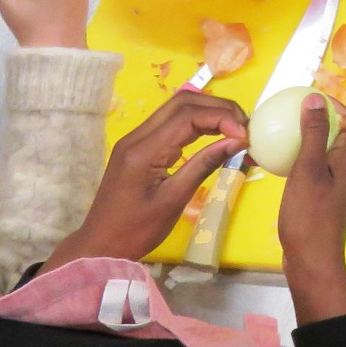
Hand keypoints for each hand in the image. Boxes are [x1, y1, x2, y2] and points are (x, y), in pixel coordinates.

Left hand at [41, 89, 249, 270]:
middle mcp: (137, 136)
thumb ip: (204, 165)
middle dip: (219, 108)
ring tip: (235, 130)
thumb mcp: (174, 200)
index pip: (187, 116)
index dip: (222, 118)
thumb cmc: (136, 230)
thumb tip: (238, 142)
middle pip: (183, 102)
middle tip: (245, 128)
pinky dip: (198, 123)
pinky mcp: (140, 146)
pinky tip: (215, 135)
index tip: (245, 136)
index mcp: (143, 150)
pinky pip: (172, 123)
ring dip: (209, 112)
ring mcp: (137, 139)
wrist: (100, 245)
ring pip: (178, 108)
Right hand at [278, 95, 345, 326]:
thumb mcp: (308, 168)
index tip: (312, 100)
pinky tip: (279, 162)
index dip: (339, 108)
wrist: (311, 259)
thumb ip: (313, 133)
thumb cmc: (310, 214)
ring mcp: (337, 185)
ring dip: (312, 140)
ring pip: (330, 153)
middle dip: (328, 122)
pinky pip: (316, 169)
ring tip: (286, 133)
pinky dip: (302, 160)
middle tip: (299, 116)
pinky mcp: (323, 198)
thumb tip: (315, 98)